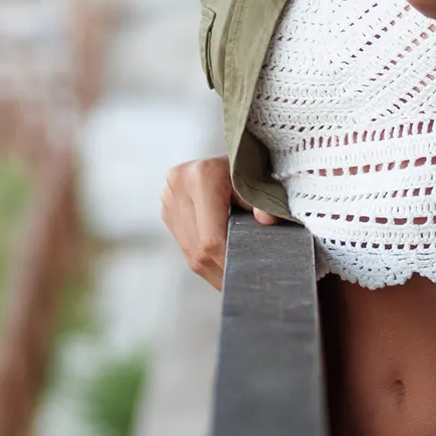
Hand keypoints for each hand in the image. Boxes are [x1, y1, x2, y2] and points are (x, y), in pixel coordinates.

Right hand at [160, 155, 278, 290]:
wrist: (236, 151)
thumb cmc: (253, 167)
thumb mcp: (262, 182)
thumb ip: (264, 203)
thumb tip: (267, 221)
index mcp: (201, 176)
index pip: (211, 238)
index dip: (229, 263)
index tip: (247, 277)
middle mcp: (178, 184)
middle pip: (198, 250)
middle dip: (222, 271)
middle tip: (245, 285)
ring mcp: (168, 197)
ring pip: (190, 252)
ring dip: (213, 269)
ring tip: (235, 278)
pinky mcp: (167, 208)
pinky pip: (185, 245)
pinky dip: (205, 258)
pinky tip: (223, 264)